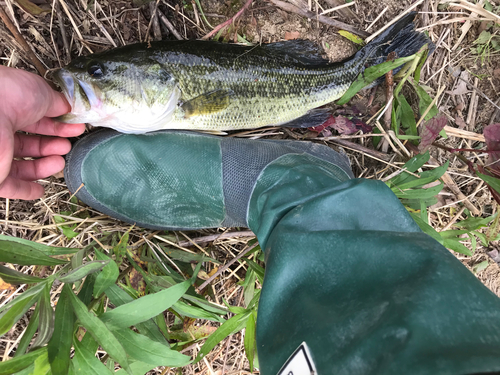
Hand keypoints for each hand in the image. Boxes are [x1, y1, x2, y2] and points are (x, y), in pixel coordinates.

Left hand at [0, 66, 84, 199]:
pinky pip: (11, 187)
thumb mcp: (40, 92)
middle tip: (67, 146)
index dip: (57, 126)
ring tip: (60, 161)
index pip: (35, 122)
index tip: (75, 128)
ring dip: (45, 166)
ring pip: (23, 166)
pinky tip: (40, 189)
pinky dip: (27, 190)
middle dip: (52, 146)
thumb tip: (68, 109)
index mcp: (8, 109)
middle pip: (29, 144)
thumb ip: (57, 102)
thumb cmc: (8, 95)